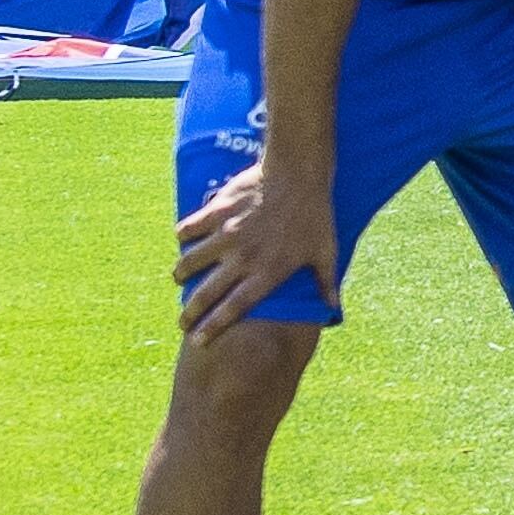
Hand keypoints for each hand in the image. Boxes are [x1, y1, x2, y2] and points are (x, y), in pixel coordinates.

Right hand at [173, 159, 340, 340]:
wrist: (300, 173)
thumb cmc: (315, 214)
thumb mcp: (325, 251)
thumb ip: (325, 283)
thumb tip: (333, 310)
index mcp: (268, 271)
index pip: (233, 308)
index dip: (213, 327)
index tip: (197, 341)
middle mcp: (243, 258)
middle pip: (205, 294)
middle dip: (189, 313)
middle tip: (182, 322)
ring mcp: (227, 235)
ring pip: (190, 263)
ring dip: (181, 274)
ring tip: (180, 279)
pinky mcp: (216, 212)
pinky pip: (188, 229)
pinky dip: (184, 236)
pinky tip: (184, 239)